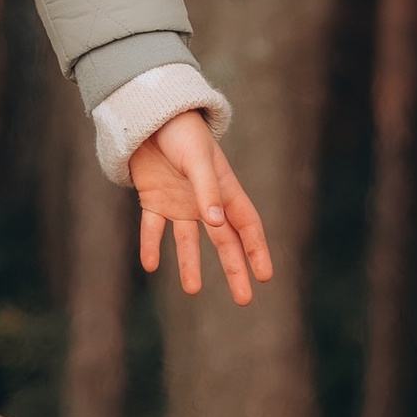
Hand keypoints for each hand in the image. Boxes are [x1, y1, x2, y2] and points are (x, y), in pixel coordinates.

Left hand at [128, 113, 273, 304]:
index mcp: (225, 190)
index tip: (265, 277)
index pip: (247, 226)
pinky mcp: (154, 200)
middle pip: (224, 242)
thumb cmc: (183, 133)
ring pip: (188, 241)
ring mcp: (179, 203)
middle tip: (244, 300)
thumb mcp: (198, 160)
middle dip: (235, 269)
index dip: (257, 251)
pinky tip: (150, 265)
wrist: (150, 116)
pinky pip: (153, 229)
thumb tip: (215, 224)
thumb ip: (207, 191)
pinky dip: (151, 246)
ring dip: (190, 265)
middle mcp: (205, 202)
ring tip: (192, 290)